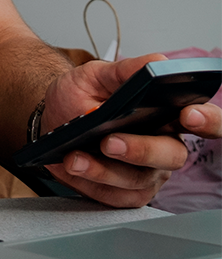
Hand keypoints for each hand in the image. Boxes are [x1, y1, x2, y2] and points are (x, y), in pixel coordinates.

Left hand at [39, 53, 221, 207]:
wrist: (52, 117)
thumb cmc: (79, 95)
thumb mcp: (95, 76)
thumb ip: (124, 71)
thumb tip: (156, 63)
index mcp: (167, 113)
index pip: (202, 119)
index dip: (206, 119)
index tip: (189, 114)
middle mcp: (165, 145)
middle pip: (172, 155)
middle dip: (141, 149)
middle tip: (109, 141)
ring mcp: (149, 172)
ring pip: (138, 179)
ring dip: (103, 170)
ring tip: (75, 157)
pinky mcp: (128, 193)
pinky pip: (115, 196)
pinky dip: (90, 183)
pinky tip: (73, 167)